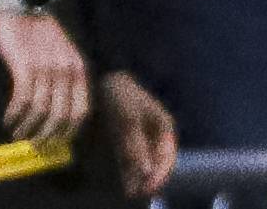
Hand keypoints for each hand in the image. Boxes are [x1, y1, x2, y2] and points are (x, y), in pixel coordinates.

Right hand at [0, 10, 89, 143]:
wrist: (22, 3)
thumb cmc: (40, 30)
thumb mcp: (64, 52)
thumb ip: (67, 77)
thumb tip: (60, 109)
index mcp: (79, 70)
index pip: (81, 111)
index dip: (69, 131)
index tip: (56, 142)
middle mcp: (66, 72)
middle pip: (61, 116)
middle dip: (48, 135)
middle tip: (35, 145)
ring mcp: (46, 69)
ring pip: (41, 111)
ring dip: (29, 128)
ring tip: (18, 134)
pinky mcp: (24, 65)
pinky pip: (22, 99)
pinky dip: (15, 114)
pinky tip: (8, 119)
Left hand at [97, 70, 177, 196]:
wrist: (99, 75)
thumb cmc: (118, 94)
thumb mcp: (127, 119)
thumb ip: (136, 146)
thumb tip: (145, 172)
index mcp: (163, 126)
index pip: (167, 158)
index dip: (159, 175)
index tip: (148, 188)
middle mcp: (156, 132)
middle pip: (156, 161)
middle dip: (148, 178)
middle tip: (137, 192)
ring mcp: (142, 133)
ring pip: (144, 161)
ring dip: (138, 176)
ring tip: (129, 190)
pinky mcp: (128, 135)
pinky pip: (133, 155)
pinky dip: (130, 167)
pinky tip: (125, 178)